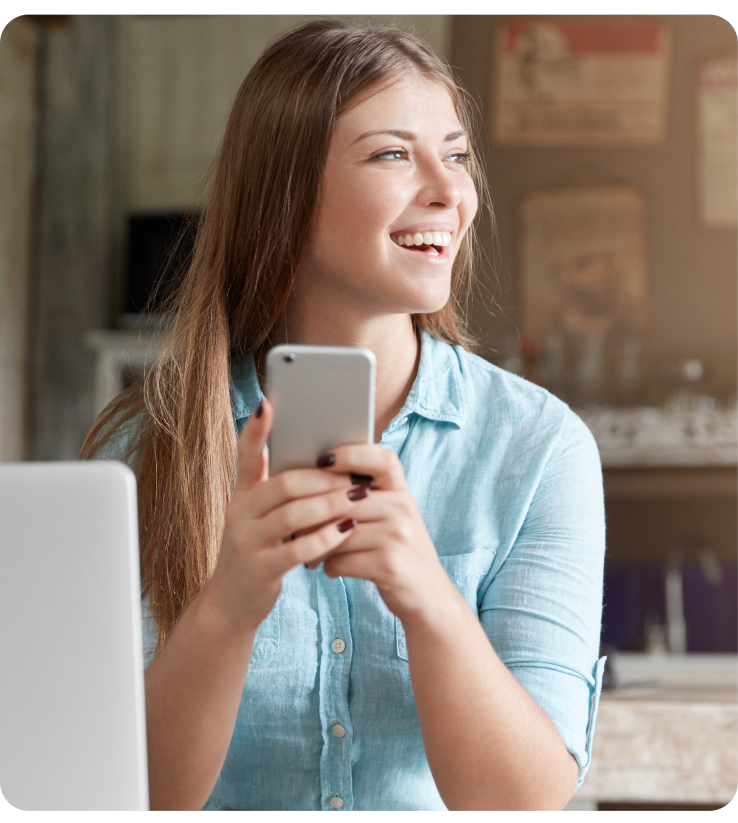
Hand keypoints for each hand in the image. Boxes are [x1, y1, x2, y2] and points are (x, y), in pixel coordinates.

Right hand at [202, 400, 370, 631]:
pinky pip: (297, 550)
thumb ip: (282, 491)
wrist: (232, 602)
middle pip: (283, 485)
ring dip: (330, 505)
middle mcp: (238, 514)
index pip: (245, 456)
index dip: (254, 430)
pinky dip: (325, 538)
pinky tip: (347, 530)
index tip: (267, 403)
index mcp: (241, 494)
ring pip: (293, 515)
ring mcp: (246, 542)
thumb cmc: (259, 549)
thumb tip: (323, 460)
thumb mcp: (261, 517)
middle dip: (323, 478)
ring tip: (360, 498)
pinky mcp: (260, 570)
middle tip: (355, 474)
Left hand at [309, 444, 459, 624]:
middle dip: (313, 512)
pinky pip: (342, 560)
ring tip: (308, 550)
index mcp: (402, 491)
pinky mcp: (389, 566)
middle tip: (292, 521)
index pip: (382, 459)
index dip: (352, 454)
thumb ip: (365, 497)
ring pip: (337, 532)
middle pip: (345, 499)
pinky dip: (329, 566)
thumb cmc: (398, 550)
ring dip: (316, 543)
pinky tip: (329, 568)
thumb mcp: (392, 516)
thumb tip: (310, 479)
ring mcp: (398, 537)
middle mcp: (403, 509)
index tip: (322, 459)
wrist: (429, 595)